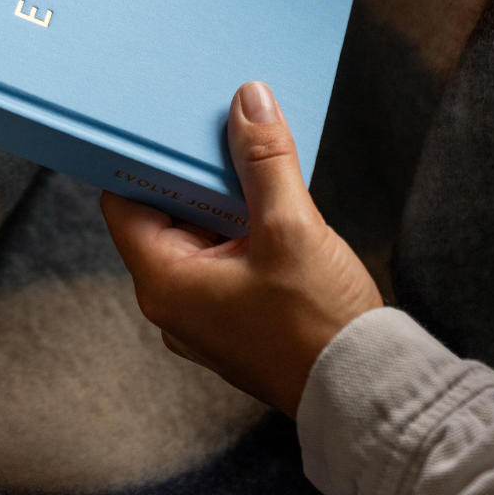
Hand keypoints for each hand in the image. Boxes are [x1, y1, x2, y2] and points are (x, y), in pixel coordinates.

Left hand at [100, 81, 381, 417]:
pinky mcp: (237, 314)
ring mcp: (206, 312)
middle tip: (220, 123)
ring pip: (199, 232)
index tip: (168, 122)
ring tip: (251, 150)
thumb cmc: (320, 325)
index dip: (141, 158)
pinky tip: (272, 196)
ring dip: (224, 195)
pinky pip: (225, 254)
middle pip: (163, 212)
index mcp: (165, 283)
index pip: (124, 201)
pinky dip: (242, 223)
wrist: (368, 393)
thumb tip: (248, 101)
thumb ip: (265, 159)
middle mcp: (174, 301)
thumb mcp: (292, 228)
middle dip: (194, 170)